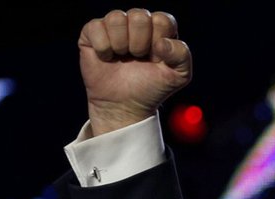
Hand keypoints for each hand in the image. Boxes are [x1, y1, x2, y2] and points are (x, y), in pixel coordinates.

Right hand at [78, 9, 191, 135]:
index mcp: (160, 28)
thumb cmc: (151, 88)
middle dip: (140, 44)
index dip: (159, 42)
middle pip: (139, 16)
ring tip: (123, 58)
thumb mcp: (179, 76)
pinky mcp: (93, 32)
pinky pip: (96, 27)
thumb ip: (182, 55)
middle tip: (138, 58)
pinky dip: (103, 48)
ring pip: (116, 18)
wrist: (124, 105)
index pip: (162, 20)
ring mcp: (114, 26)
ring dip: (121, 45)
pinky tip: (107, 58)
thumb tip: (161, 43)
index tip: (157, 59)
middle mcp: (137, 23)